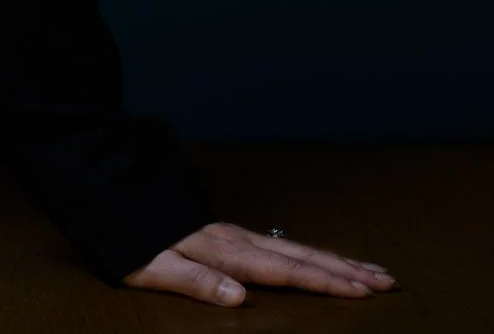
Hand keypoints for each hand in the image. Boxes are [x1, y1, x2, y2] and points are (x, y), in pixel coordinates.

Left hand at [123, 222, 398, 304]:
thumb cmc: (127, 238)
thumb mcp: (151, 268)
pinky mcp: (227, 232)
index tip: (363, 291)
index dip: (325, 282)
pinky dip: (310, 251)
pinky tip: (322, 257)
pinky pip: (280, 243)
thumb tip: (241, 298)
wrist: (104, 194)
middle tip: (389, 280)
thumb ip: (196, 282)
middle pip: (301, 256)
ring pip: (295, 246)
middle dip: (346, 270)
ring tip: (372, 269)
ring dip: (335, 259)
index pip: (284, 270)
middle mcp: (236, 238)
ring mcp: (234, 232)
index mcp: (223, 250)